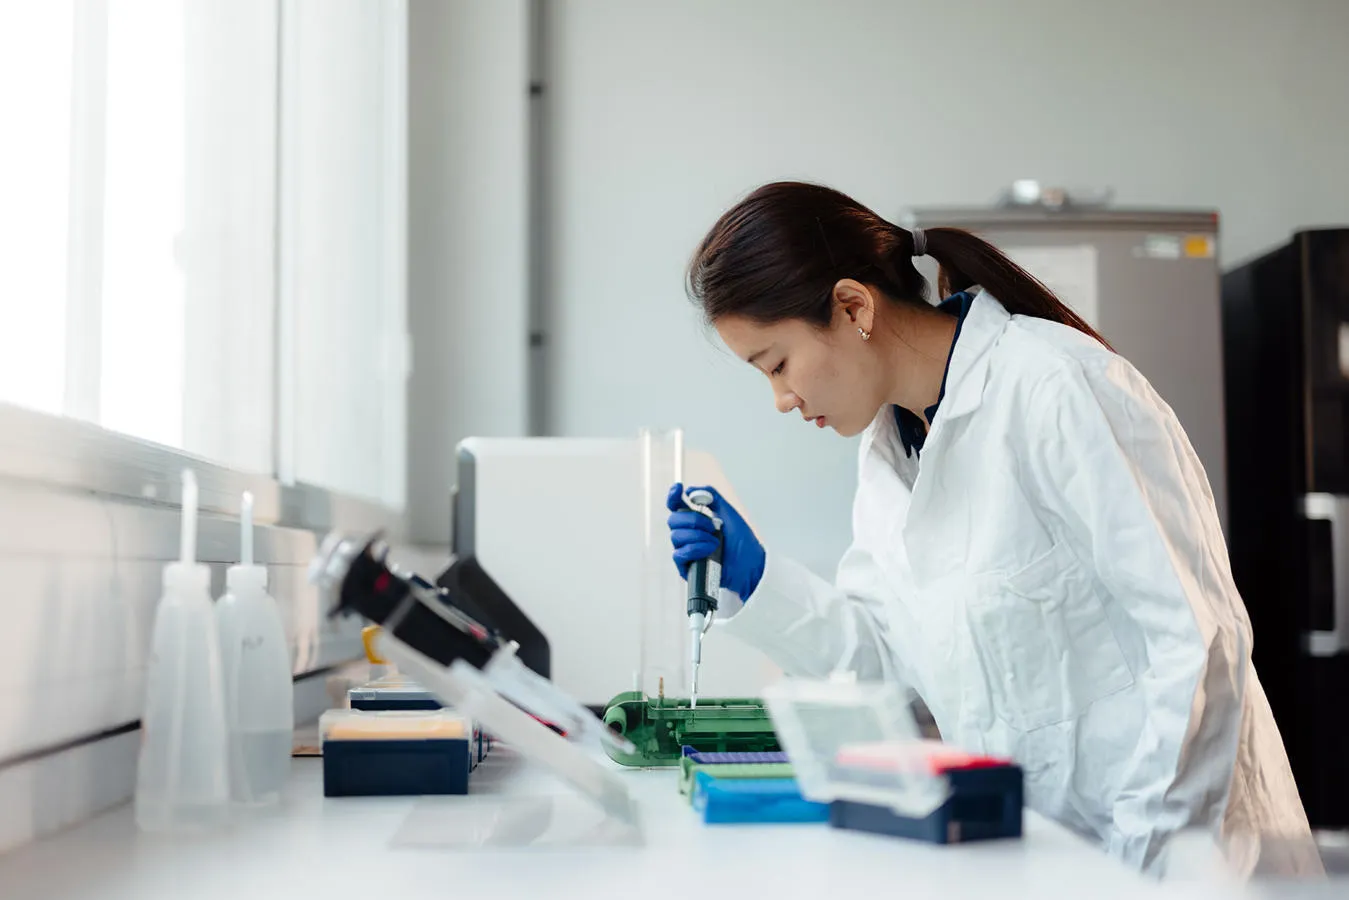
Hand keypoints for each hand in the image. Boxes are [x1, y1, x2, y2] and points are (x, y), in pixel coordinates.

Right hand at [665, 483, 765, 599]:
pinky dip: (696, 549)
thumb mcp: (729, 514)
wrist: (750, 565)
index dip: (673, 496)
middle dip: (693, 520)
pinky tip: (710, 550)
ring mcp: (686, 550)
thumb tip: (692, 490)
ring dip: (698, 536)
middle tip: (712, 525)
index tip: (679, 489)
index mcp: (696, 520)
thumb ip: (713, 497)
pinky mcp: (686, 567)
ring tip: (715, 541)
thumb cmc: (742, 543)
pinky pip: (679, 554)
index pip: (676, 506)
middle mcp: (688, 534)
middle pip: (673, 520)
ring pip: (675, 536)